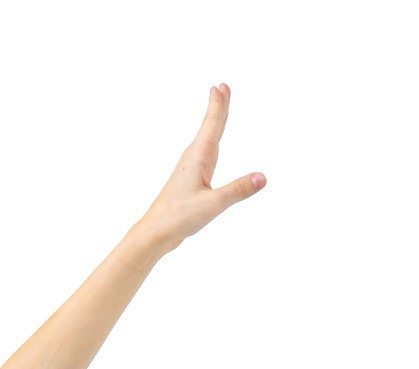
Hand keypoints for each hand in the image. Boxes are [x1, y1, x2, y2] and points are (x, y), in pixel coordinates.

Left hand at [137, 83, 265, 255]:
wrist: (155, 233)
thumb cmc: (179, 217)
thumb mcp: (213, 204)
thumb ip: (238, 190)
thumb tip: (263, 178)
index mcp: (197, 158)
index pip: (212, 125)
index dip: (218, 106)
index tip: (221, 86)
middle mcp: (193, 159)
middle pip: (209, 128)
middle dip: (217, 108)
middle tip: (221, 87)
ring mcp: (190, 170)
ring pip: (207, 140)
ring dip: (214, 124)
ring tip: (220, 110)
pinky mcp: (190, 182)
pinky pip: (205, 155)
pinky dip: (211, 144)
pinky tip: (211, 149)